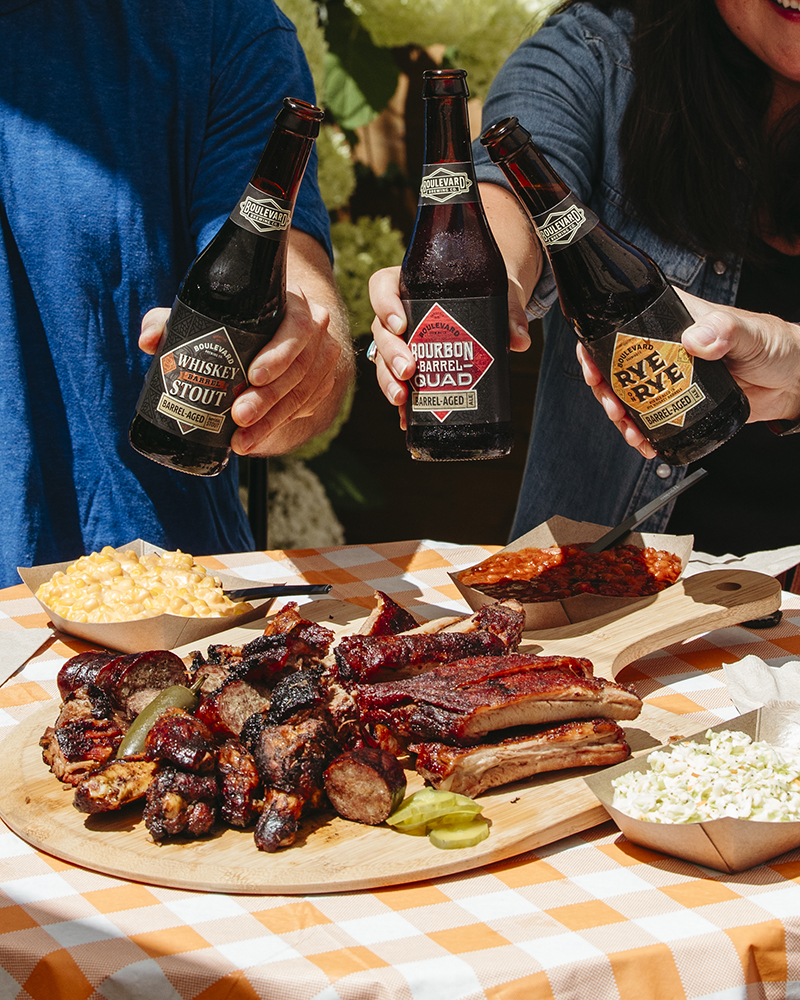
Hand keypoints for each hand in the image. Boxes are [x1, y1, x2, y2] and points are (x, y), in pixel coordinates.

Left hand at [139, 230, 352, 456]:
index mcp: (293, 303)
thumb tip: (149, 341)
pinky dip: (279, 426)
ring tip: (242, 439)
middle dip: (268, 397)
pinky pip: (306, 409)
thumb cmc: (238, 319)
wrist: (282, 331)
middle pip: (299, 368)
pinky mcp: (323, 384)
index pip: (296, 326)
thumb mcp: (207, 314)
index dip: (278, 354)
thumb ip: (174, 320)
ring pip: (303, 394)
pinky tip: (255, 440)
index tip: (252, 376)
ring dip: (272, 420)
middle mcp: (316, 328)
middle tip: (239, 416)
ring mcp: (324, 358)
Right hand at [576, 288, 799, 456]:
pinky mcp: (680, 403)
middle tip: (613, 404)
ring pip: (629, 396)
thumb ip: (725, 330)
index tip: (593, 362)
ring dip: (621, 416)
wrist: (793, 381)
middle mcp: (665, 348)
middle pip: (616, 367)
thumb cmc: (776, 345)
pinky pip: (651, 418)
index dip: (597, 343)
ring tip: (630, 430)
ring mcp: (670, 378)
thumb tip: (696, 340)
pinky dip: (642, 432)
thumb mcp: (749, 333)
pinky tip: (645, 442)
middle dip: (605, 389)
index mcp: (674, 320)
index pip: (623, 324)